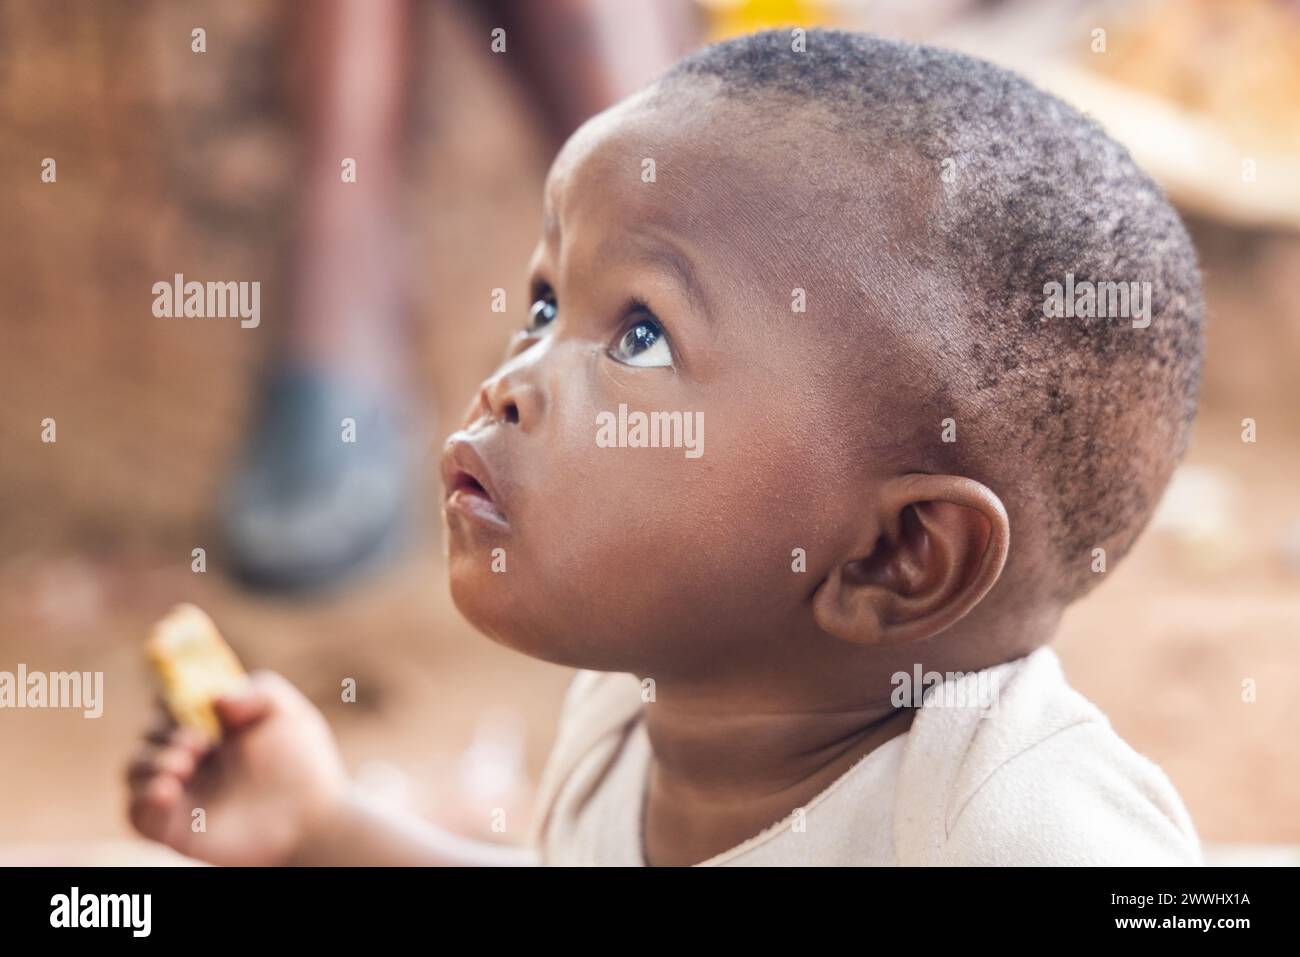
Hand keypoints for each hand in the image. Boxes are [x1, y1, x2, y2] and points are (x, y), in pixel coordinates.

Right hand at [127, 670, 349, 865]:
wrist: (314, 817)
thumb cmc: (302, 763)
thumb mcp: (286, 712)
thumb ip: (257, 689)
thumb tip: (216, 699)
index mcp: (209, 727)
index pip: (168, 706)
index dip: (170, 701)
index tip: (186, 704)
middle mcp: (190, 759)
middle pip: (148, 737)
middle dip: (162, 735)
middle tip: (196, 743)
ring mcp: (181, 794)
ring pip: (134, 771)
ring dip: (149, 763)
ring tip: (182, 767)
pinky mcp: (175, 830)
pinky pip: (137, 815)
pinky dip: (142, 800)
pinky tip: (167, 793)